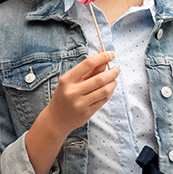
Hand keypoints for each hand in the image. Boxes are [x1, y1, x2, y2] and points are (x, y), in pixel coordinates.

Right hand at [25, 51, 119, 173]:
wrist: (56, 119)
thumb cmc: (64, 95)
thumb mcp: (71, 81)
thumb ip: (88, 70)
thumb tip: (104, 56)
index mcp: (66, 80)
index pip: (87, 64)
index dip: (102, 57)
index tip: (111, 54)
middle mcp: (72, 92)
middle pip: (99, 79)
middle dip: (112, 72)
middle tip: (117, 69)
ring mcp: (80, 103)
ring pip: (104, 90)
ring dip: (113, 83)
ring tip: (113, 80)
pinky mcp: (87, 113)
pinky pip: (103, 100)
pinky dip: (109, 92)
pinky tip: (109, 89)